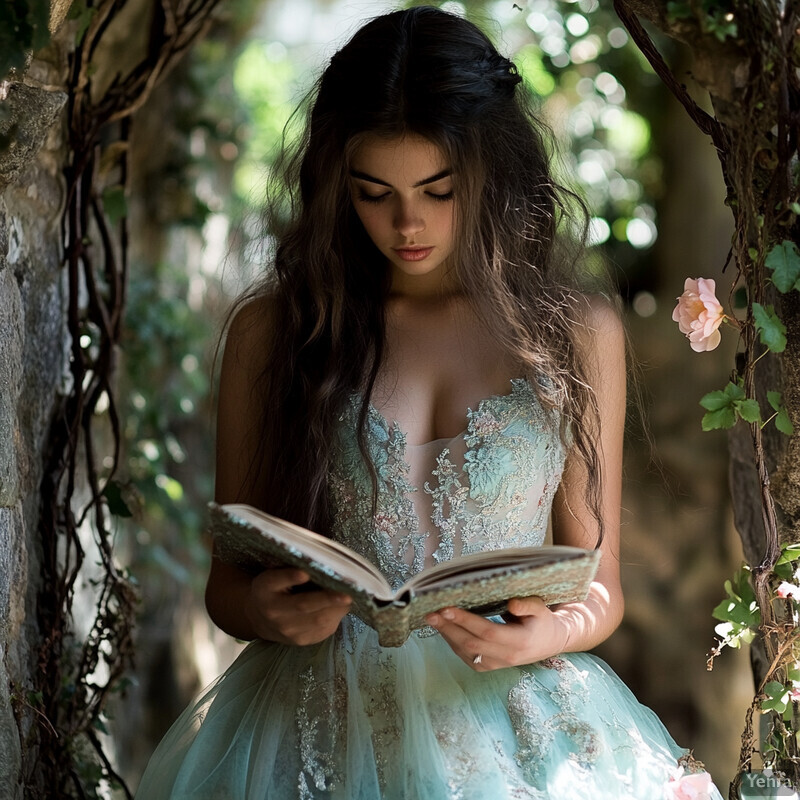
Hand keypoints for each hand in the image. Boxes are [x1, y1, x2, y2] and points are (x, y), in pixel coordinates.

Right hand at [245, 568, 351, 645]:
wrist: (262, 620)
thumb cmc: (275, 589)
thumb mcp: (274, 574)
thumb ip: (290, 568)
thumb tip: (322, 560)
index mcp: (264, 589)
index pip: (275, 581)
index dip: (290, 577)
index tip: (304, 573)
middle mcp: (273, 613)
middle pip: (302, 605)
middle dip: (327, 599)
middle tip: (347, 593)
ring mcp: (288, 631)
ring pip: (317, 620)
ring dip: (337, 608)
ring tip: (351, 596)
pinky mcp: (302, 640)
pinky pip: (324, 629)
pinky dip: (337, 615)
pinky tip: (342, 605)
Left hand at [424, 596, 569, 670]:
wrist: (549, 642)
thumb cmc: (541, 621)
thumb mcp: (541, 608)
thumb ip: (527, 605)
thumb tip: (511, 603)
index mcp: (520, 642)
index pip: (488, 632)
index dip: (466, 621)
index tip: (447, 608)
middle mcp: (507, 657)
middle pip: (472, 644)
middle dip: (449, 628)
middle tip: (430, 613)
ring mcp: (497, 665)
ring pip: (467, 653)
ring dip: (447, 636)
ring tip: (431, 618)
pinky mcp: (490, 667)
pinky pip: (467, 657)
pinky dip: (453, 643)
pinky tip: (444, 629)